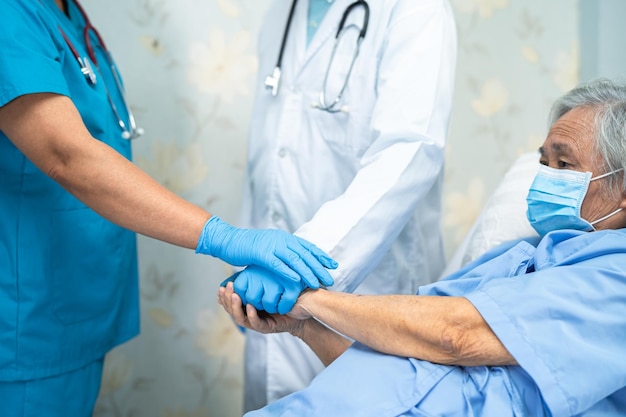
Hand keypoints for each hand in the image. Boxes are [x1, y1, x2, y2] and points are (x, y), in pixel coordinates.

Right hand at [196, 216, 336, 287]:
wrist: (227, 240)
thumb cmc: (248, 246)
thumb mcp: (269, 245)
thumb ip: (282, 250)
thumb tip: (295, 256)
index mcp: (284, 238)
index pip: (307, 247)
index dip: (321, 256)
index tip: (333, 265)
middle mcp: (281, 240)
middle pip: (304, 254)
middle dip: (319, 267)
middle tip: (330, 278)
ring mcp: (271, 246)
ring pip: (294, 260)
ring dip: (307, 272)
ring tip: (317, 283)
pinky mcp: (260, 254)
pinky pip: (277, 264)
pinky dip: (288, 272)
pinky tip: (297, 280)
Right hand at [218, 282, 304, 334]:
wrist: (300, 308)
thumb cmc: (282, 295)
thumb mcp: (265, 284)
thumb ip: (253, 280)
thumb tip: (238, 271)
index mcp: (246, 306)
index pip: (229, 303)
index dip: (224, 296)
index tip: (221, 286)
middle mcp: (249, 316)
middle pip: (232, 311)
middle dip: (228, 299)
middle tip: (228, 288)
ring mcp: (257, 323)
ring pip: (240, 319)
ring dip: (236, 307)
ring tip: (235, 295)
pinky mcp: (267, 327)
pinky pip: (256, 323)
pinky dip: (251, 315)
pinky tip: (249, 306)